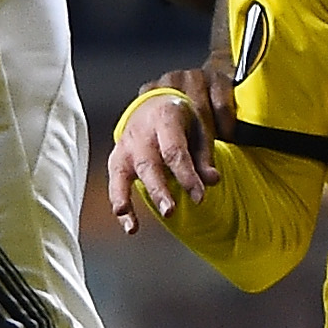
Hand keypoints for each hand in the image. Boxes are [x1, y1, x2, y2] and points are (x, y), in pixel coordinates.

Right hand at [104, 65, 227, 234]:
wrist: (154, 103)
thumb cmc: (180, 119)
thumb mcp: (199, 128)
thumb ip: (204, 156)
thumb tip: (212, 181)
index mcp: (164, 117)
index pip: (174, 150)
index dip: (186, 175)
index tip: (199, 196)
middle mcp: (140, 131)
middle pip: (148, 163)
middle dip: (158, 189)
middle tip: (168, 211)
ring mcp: (125, 145)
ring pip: (122, 174)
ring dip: (126, 200)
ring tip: (133, 225)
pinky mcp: (116, 158)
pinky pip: (114, 183)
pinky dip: (120, 204)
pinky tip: (129, 224)